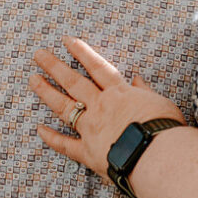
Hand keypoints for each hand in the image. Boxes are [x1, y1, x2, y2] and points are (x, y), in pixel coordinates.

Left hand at [29, 36, 184, 177]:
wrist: (158, 157)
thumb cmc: (164, 128)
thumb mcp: (159, 101)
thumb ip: (144, 90)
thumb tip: (137, 79)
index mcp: (119, 93)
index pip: (96, 67)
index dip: (82, 52)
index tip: (67, 40)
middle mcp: (101, 107)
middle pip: (73, 82)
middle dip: (55, 66)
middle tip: (38, 55)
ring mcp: (91, 129)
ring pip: (64, 107)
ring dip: (47, 92)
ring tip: (33, 80)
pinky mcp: (88, 153)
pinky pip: (65, 145)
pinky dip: (52, 138)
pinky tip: (39, 129)